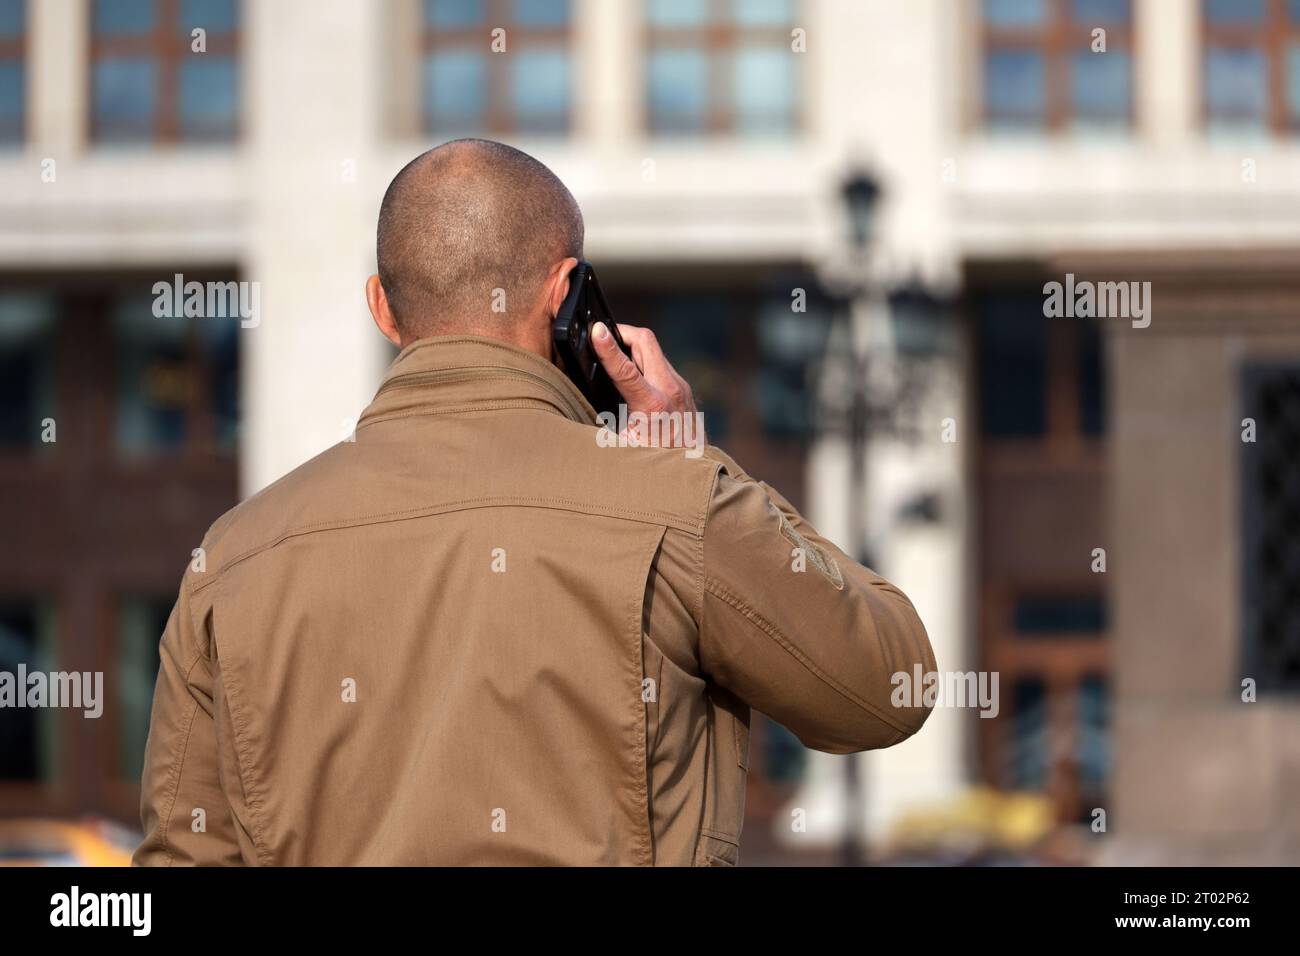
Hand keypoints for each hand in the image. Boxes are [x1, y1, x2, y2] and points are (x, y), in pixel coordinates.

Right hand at [591, 321, 706, 450]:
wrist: (697, 468)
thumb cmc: (659, 461)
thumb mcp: (626, 446)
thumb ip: (609, 424)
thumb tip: (589, 405)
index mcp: (652, 406)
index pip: (625, 368)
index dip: (607, 347)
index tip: (595, 330)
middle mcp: (670, 390)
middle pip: (645, 341)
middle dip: (622, 332)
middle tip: (603, 335)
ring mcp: (680, 385)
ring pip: (653, 349)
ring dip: (632, 346)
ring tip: (614, 353)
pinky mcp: (683, 387)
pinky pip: (660, 362)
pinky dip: (643, 360)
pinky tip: (633, 372)